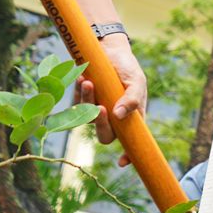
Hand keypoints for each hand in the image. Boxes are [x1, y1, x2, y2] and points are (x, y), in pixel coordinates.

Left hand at [74, 33, 147, 160]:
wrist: (109, 51)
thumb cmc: (127, 68)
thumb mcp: (136, 81)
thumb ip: (132, 98)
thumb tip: (119, 115)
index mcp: (130, 117)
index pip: (130, 141)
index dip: (128, 154)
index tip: (122, 161)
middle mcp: (113, 118)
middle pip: (105, 135)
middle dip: (100, 123)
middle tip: (100, 107)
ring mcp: (96, 111)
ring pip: (88, 117)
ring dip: (87, 100)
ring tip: (89, 82)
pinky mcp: (82, 102)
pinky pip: (77, 105)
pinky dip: (79, 92)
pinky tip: (83, 79)